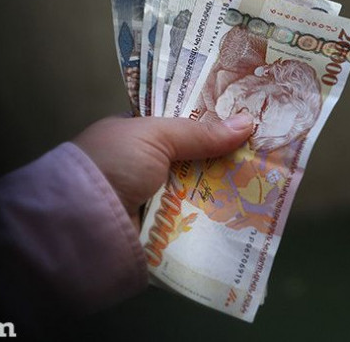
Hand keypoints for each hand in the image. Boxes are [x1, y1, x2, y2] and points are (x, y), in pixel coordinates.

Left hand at [73, 113, 252, 230]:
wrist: (83, 221)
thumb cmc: (113, 163)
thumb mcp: (154, 136)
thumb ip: (200, 132)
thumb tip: (248, 122)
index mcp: (134, 134)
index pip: (178, 124)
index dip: (210, 122)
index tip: (246, 119)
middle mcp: (142, 165)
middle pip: (193, 158)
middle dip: (224, 158)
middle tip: (265, 153)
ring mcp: (151, 198)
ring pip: (197, 190)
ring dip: (224, 190)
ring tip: (265, 183)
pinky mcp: (159, 230)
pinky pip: (193, 220)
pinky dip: (214, 219)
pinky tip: (247, 213)